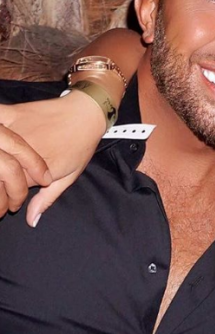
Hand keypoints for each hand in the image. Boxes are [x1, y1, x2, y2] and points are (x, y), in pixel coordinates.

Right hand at [0, 91, 105, 226]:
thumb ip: (46, 198)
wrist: (87, 114)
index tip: (4, 205)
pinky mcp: (10, 113)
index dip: (2, 201)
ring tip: (0, 167)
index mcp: (35, 172)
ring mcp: (14, 133)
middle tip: (1, 192)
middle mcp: (21, 154)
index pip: (4, 193)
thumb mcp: (68, 176)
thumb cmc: (81, 146)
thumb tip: (31, 221)